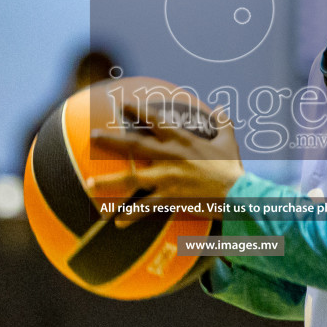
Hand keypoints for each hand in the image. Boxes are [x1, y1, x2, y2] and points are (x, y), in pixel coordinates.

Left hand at [87, 104, 243, 227]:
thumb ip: (222, 123)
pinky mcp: (170, 198)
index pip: (154, 119)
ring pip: (131, 179)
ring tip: (89, 184)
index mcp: (181, 139)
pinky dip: (130, 215)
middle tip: (92, 136)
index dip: (136, 110)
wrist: (238, 193)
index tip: (121, 104)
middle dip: (111, 140)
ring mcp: (167, 178)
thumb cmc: (233, 167)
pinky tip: (117, 222)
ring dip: (109, 182)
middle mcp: (169, 156)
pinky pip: (145, 207)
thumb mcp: (229, 141)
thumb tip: (221, 107)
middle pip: (133, 145)